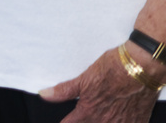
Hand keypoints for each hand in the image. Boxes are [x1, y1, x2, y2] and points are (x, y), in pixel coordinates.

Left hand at [41, 47, 161, 122]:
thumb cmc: (113, 69)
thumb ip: (64, 90)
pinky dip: (120, 122)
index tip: (63, 121)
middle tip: (83, 115)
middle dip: (83, 122)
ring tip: (99, 115)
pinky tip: (117, 117)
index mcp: (89, 111)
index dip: (65, 122)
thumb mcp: (84, 78)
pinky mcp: (138, 120)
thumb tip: (44, 94)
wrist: (141, 67)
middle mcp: (105, 121)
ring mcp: (123, 122)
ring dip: (100, 122)